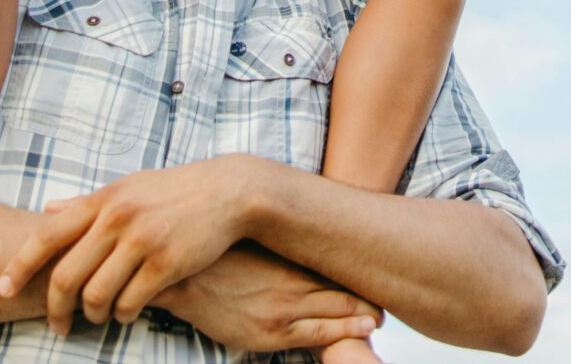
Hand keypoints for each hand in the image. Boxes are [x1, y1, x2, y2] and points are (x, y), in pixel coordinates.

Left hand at [0, 156, 266, 333]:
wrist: (229, 192)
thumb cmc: (173, 191)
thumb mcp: (128, 187)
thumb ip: (87, 203)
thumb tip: (47, 209)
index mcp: (103, 200)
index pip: (46, 236)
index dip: (18, 266)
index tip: (1, 289)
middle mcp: (117, 219)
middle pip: (66, 275)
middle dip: (55, 308)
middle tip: (57, 324)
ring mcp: (143, 242)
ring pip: (96, 296)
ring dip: (92, 315)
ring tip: (98, 317)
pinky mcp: (167, 264)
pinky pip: (131, 303)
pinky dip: (124, 315)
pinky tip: (128, 313)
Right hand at [152, 243, 379, 353]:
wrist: (184, 277)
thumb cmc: (220, 256)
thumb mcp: (260, 241)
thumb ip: (288, 244)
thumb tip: (312, 234)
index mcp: (291, 257)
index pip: (341, 267)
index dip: (363, 274)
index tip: (379, 276)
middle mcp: (292, 283)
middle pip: (346, 292)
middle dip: (369, 301)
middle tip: (386, 304)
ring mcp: (283, 311)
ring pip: (339, 316)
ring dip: (362, 320)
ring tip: (377, 321)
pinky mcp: (270, 334)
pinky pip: (318, 337)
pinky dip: (343, 335)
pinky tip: (361, 333)